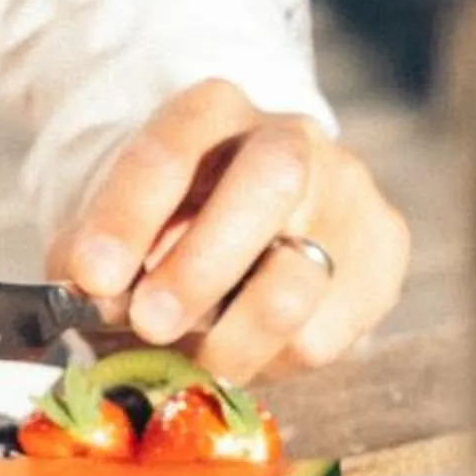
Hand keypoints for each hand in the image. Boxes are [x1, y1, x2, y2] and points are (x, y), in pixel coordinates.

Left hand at [54, 81, 410, 382]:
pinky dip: (270, 362)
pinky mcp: (383, 250)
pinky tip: (246, 349)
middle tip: (151, 325)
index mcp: (213, 113)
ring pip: (296, 283)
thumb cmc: (169, 232)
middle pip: (268, 187)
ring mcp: (347, 193)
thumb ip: (95, 259)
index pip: (173, 148)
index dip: (128, 214)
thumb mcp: (117, 233)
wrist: (255, 226)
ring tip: (193, 358)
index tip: (91, 276)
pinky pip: (326, 333)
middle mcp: (291, 138)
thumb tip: (95, 296)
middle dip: (200, 269)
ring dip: (230, 342)